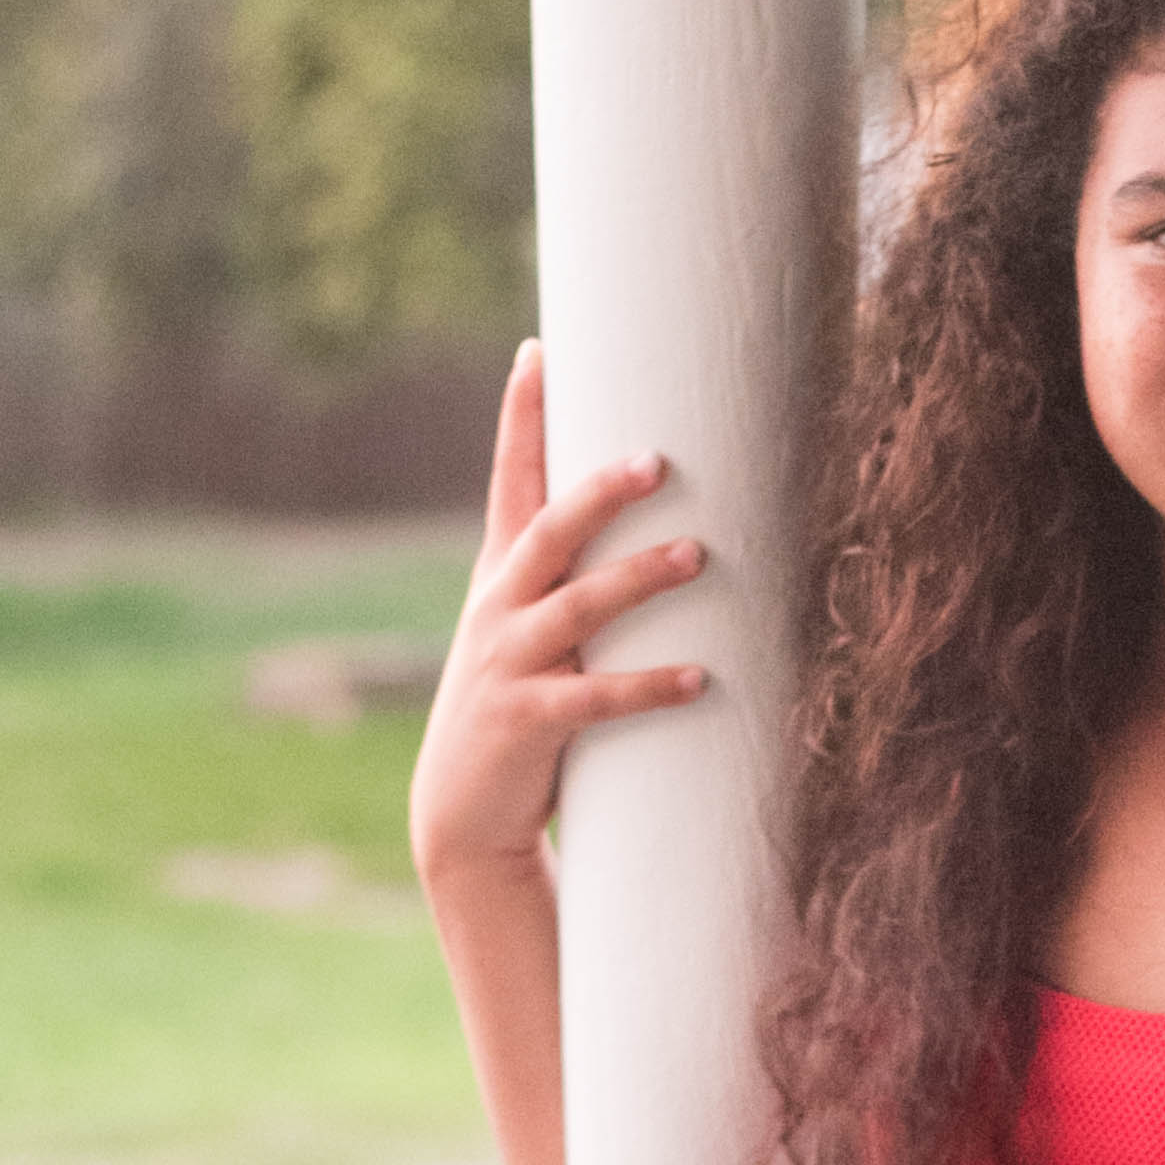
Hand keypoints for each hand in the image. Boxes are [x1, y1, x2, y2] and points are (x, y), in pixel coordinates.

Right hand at [409, 340, 709, 886]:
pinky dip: (649, 687)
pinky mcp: (525, 722)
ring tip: (697, 555)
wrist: (464, 814)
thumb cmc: (520, 714)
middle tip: (657, 458)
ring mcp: (506, 664)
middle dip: (599, 490)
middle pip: (548, 531)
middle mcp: (497, 609)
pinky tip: (700, 678)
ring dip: (638, 578)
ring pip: (576, 605)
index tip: (538, 350)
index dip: (521, 416)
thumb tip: (661, 528)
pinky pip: (594, 698)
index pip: (508, 481)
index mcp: (500, 578)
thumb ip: (576, 586)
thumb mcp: (534, 637)